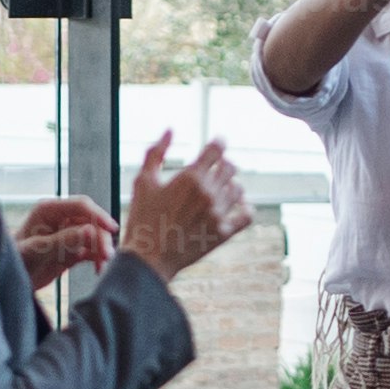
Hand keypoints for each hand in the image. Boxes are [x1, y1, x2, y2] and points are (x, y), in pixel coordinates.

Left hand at [12, 194, 113, 284]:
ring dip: (101, 249)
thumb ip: (63, 241)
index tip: (112, 229)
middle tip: (107, 256)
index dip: (98, 216)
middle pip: (91, 222)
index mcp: (49, 210)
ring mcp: (67, 234)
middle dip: (101, 237)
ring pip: (94, 237)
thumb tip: (89, 231)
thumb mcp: (37, 251)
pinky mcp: (71, 250)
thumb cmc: (14, 261)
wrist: (6, 280)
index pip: (81, 205)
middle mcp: (61, 219)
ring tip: (103, 266)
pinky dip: (97, 259)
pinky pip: (90, 251)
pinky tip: (98, 270)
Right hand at [117, 130, 249, 278]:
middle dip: (223, 163)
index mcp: (190, 177)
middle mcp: (209, 193)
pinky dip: (246, 208)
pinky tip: (239, 206)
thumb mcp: (143, 181)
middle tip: (215, 168)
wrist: (148, 258)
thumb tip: (170, 130)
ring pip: (238, 189)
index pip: (217, 149)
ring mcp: (218, 214)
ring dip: (231, 184)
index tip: (217, 144)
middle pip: (230, 167)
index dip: (218, 143)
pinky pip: (247, 215)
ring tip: (221, 187)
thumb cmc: (142, 219)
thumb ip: (156, 152)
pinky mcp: (223, 233)